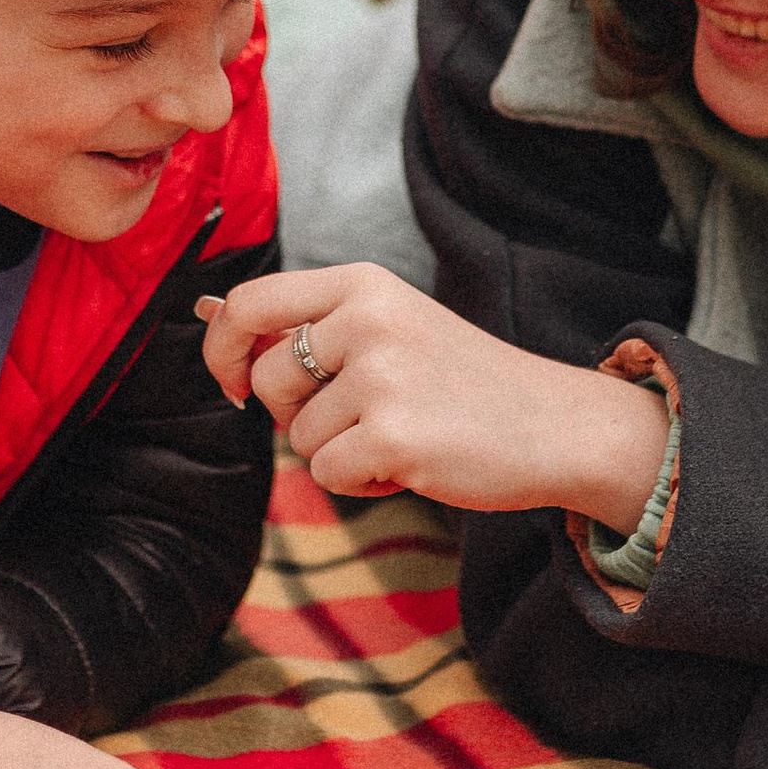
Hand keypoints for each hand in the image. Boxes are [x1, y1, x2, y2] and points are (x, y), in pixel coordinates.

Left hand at [198, 263, 668, 528]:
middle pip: (268, 378)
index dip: (223, 347)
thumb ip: (313, 325)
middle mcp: (368, 320)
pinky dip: (359, 483)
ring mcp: (381, 377)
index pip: (252, 300)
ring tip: (398, 436)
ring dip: (337, 451)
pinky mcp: (393, 436)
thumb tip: (211, 314)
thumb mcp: (390, 326)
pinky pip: (326, 474)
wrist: (556, 425)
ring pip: (297, 435)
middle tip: (356, 416)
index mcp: (364, 284)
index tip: (236, 382)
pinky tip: (407, 465)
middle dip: (293, 413)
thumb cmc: (463, 382)